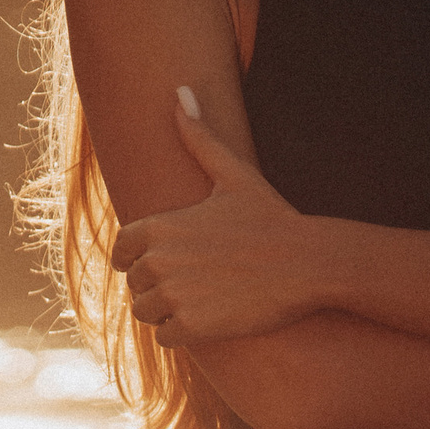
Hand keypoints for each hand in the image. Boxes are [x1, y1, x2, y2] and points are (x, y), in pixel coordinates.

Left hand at [110, 91, 325, 345]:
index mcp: (159, 224)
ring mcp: (175, 294)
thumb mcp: (232, 173)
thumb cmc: (270, 216)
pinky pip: (165, 336)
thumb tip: (181, 91)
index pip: (121, 250)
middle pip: (135, 285)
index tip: (162, 261)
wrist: (308, 263)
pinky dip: (181, 333)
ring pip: (146, 312)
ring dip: (166, 312)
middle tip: (195, 282)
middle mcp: (158, 259)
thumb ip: (198, 136)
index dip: (137, 258)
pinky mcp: (194, 326)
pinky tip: (209, 319)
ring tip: (200, 301)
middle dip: (157, 287)